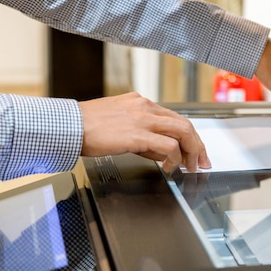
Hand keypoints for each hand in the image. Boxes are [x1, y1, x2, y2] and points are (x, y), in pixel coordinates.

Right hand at [78, 92, 210, 172]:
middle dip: (198, 145)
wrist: (69, 126)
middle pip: (184, 124)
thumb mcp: (119, 124)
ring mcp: (143, 119)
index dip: (189, 136)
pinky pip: (168, 146)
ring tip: (189, 167)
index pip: (175, 118)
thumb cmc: (87, 128)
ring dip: (191, 151)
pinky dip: (175, 158)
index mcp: (141, 103)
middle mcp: (145, 107)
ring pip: (182, 131)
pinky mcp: (138, 134)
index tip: (195, 151)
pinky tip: (170, 167)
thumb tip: (161, 152)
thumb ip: (143, 135)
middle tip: (201, 162)